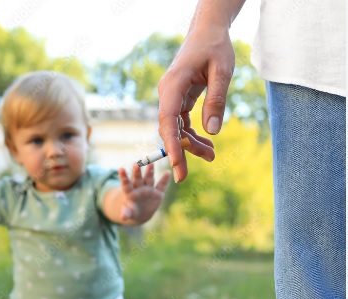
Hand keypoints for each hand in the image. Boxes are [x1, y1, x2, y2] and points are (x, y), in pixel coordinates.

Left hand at [118, 163, 170, 223]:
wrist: (142, 212)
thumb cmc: (132, 210)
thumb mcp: (128, 212)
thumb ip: (126, 213)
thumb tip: (123, 218)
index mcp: (130, 191)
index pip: (126, 183)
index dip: (123, 176)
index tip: (121, 169)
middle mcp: (139, 187)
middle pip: (137, 178)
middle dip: (137, 172)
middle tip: (136, 163)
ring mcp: (148, 189)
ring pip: (149, 178)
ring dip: (150, 171)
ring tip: (151, 163)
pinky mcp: (158, 193)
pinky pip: (161, 185)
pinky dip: (165, 179)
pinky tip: (168, 173)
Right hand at [157, 23, 234, 182]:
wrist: (207, 31)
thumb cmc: (215, 46)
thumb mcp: (222, 71)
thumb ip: (217, 100)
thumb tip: (212, 131)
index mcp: (173, 84)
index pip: (167, 119)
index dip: (172, 143)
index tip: (176, 164)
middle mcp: (167, 92)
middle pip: (169, 128)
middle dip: (180, 151)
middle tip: (189, 173)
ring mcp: (171, 96)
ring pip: (176, 128)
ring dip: (191, 144)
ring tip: (212, 155)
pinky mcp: (179, 98)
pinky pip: (182, 122)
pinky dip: (193, 134)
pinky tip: (207, 142)